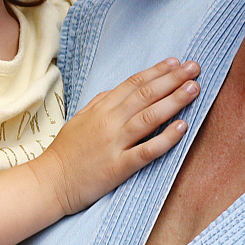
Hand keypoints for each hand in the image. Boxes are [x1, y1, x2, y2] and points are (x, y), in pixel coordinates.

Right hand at [32, 58, 200, 214]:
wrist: (49, 182)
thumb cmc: (65, 152)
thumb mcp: (78, 120)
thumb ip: (98, 103)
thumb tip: (116, 90)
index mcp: (100, 110)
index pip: (132, 84)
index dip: (156, 71)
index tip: (176, 62)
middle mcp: (108, 122)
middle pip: (145, 95)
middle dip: (172, 79)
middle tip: (194, 68)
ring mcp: (114, 144)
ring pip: (149, 117)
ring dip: (174, 101)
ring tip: (194, 89)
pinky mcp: (118, 167)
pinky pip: (146, 150)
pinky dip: (165, 138)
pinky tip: (183, 127)